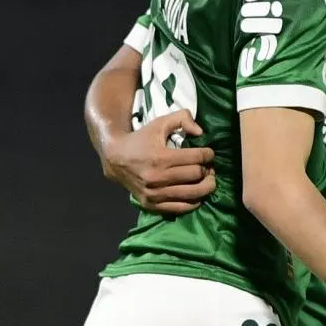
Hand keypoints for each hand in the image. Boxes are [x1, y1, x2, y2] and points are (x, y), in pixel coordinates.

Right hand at [102, 109, 216, 213]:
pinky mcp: (151, 204)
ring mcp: (154, 193)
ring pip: (192, 194)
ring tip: (208, 180)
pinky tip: (197, 194)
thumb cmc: (141, 139)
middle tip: (208, 166)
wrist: (116, 158)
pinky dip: (193, 202)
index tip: (209, 153)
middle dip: (207, 169)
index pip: (196, 158)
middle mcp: (157, 177)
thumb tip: (200, 133)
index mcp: (160, 157)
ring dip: (206, 186)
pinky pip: (180, 208)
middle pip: (196, 175)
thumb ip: (182, 118)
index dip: (208, 154)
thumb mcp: (160, 122)